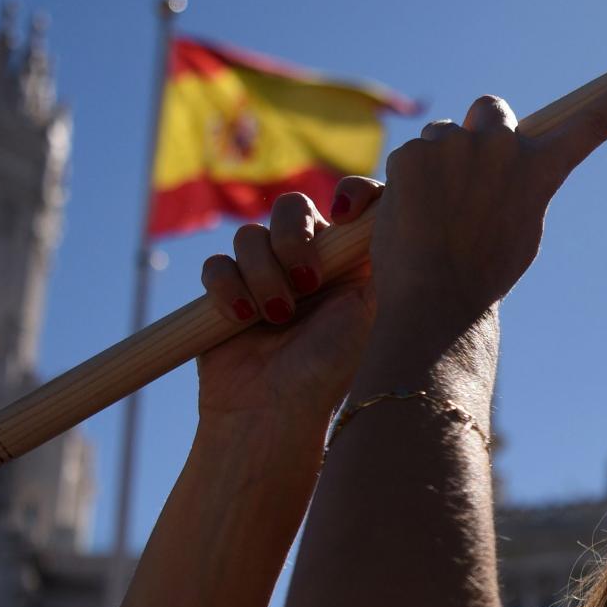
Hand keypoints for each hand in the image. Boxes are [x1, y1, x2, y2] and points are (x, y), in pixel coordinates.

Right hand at [195, 184, 382, 431]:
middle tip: (307, 282)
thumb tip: (390, 212)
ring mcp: (267, 275)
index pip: (359, 202)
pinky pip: (217, 264)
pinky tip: (243, 317)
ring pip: (250, 235)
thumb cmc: (332, 368)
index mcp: (354, 262)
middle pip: (293, 207)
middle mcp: (313, 262)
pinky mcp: (227, 292)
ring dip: (263, 273)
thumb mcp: (370, 308)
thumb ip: (378, 258)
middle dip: (294, 237)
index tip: (346, 211)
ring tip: (278, 317)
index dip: (355, 193)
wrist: (274, 413)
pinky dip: (228, 287)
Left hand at [363, 65, 606, 359]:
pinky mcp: (412, 154)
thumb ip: (521, 184)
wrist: (436, 296)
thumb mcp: (522, 227)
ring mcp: (453, 146)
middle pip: (490, 108)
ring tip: (436, 208)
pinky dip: (410, 178)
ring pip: (444, 134)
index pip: (592, 124)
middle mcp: (501, 147)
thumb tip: (502, 164)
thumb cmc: (485, 272)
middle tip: (469, 168)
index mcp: (540, 169)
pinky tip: (412, 212)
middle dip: (480, 128)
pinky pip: (411, 154)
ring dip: (441, 159)